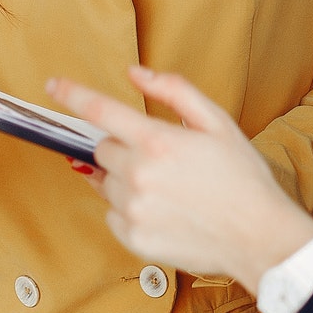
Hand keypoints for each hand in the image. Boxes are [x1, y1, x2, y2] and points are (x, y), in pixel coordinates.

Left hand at [47, 67, 312, 289]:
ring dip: (125, 180)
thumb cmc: (242, 178)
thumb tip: (135, 74)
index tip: (54, 86)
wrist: (258, 236)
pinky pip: (113, 215)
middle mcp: (137, 175)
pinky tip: (164, 211)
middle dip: (124, 148)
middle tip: (161, 159)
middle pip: (102, 150)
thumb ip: (173, 91)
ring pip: (105, 183)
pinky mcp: (133, 238)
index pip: (100, 110)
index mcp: (157, 141)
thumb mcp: (217, 122)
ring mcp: (133, 210)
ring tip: (168, 189)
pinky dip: (130, 210)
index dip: (72, 94)